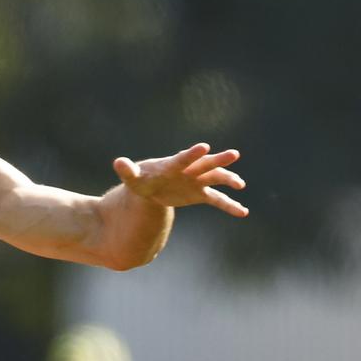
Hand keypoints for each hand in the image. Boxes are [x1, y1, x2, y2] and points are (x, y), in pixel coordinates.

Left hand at [113, 143, 247, 216]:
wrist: (151, 186)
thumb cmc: (142, 179)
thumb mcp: (133, 177)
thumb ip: (127, 170)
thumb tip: (118, 162)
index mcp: (172, 165)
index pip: (183, 158)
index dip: (192, 154)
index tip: (204, 147)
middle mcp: (189, 170)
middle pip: (205, 163)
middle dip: (218, 160)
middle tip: (233, 154)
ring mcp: (196, 181)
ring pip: (216, 179)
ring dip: (228, 180)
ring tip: (239, 184)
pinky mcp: (200, 193)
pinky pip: (218, 200)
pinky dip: (230, 205)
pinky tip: (243, 212)